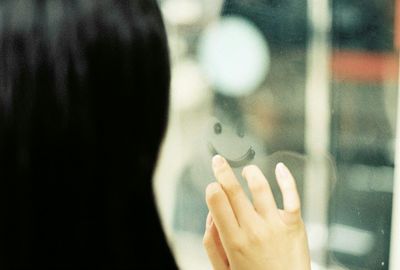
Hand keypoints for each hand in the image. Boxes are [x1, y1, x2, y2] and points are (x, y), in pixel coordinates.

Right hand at [203, 155, 310, 269]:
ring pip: (260, 187)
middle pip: (233, 190)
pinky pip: (292, 196)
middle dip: (222, 170)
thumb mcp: (224, 269)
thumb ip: (212, 243)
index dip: (212, 189)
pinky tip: (279, 167)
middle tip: (218, 161)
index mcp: (233, 241)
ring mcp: (275, 225)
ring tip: (246, 171)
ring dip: (250, 172)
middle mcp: (253, 230)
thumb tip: (211, 215)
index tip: (212, 187)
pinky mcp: (294, 225)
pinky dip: (286, 178)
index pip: (217, 202)